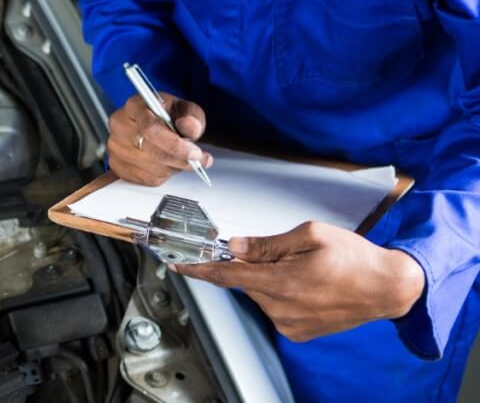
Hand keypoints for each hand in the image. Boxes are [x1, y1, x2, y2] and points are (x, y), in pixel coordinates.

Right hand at [107, 93, 210, 185]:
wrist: (155, 126)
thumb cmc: (168, 116)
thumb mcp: (185, 110)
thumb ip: (191, 116)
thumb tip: (189, 127)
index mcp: (134, 106)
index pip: (150, 128)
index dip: (175, 144)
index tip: (194, 152)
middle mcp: (119, 125)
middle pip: (151, 150)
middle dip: (180, 159)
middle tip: (198, 159)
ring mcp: (115, 146)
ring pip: (151, 168)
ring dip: (173, 168)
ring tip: (180, 159)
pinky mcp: (117, 165)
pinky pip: (146, 179)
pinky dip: (163, 176)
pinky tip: (167, 164)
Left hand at [173, 221, 425, 341]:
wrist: (388, 287)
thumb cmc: (355, 258)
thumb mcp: (309, 235)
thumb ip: (267, 244)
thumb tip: (235, 247)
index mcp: (281, 282)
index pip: (227, 275)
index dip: (200, 268)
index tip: (179, 264)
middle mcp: (282, 308)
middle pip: (246, 281)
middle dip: (254, 264)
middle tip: (284, 254)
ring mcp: (290, 324)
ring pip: (261, 294)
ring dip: (271, 279)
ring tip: (306, 271)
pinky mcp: (297, 332)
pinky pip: (275, 307)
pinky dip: (282, 293)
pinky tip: (307, 285)